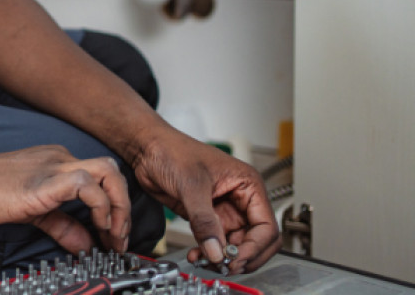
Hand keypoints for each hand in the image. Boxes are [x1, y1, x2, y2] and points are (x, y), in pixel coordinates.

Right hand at [0, 145, 130, 254]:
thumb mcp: (33, 212)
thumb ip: (62, 225)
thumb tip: (84, 244)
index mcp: (56, 163)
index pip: (100, 177)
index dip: (113, 207)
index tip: (112, 236)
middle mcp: (59, 159)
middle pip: (111, 170)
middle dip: (123, 206)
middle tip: (119, 237)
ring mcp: (54, 166)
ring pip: (107, 171)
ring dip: (118, 205)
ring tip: (113, 233)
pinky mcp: (46, 180)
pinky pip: (86, 184)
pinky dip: (99, 205)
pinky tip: (95, 226)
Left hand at [129, 129, 279, 272]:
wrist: (148, 149)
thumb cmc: (173, 150)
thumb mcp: (191, 185)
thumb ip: (204, 221)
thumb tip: (216, 251)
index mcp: (247, 185)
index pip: (266, 226)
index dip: (254, 247)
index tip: (235, 259)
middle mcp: (240, 200)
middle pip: (257, 241)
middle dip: (243, 256)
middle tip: (224, 265)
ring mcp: (224, 211)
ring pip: (236, 246)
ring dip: (223, 258)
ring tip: (205, 260)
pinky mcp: (208, 219)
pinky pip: (217, 244)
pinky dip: (210, 254)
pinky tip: (197, 255)